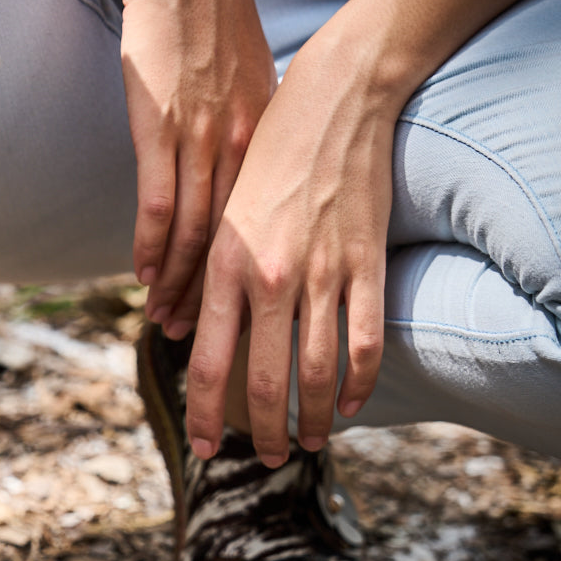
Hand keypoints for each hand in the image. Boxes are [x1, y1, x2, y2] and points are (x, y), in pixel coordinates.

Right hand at [122, 0, 275, 332]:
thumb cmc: (211, 18)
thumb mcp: (249, 77)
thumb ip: (250, 127)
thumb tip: (246, 168)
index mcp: (265, 136)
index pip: (256, 225)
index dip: (244, 275)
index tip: (235, 310)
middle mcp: (239, 145)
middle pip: (229, 241)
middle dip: (213, 299)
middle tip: (198, 340)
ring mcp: (199, 137)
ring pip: (195, 231)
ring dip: (179, 283)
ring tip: (167, 321)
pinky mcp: (159, 126)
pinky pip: (159, 201)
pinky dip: (152, 245)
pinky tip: (145, 275)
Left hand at [185, 40, 394, 465]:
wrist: (334, 100)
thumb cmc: (270, 157)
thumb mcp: (225, 215)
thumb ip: (212, 278)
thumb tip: (194, 335)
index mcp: (226, 265)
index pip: (209, 363)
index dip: (206, 414)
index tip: (205, 448)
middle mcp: (271, 277)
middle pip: (263, 381)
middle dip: (262, 432)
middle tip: (265, 460)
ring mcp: (323, 273)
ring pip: (316, 372)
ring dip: (312, 419)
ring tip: (310, 443)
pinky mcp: (367, 264)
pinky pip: (364, 342)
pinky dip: (358, 384)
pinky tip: (351, 404)